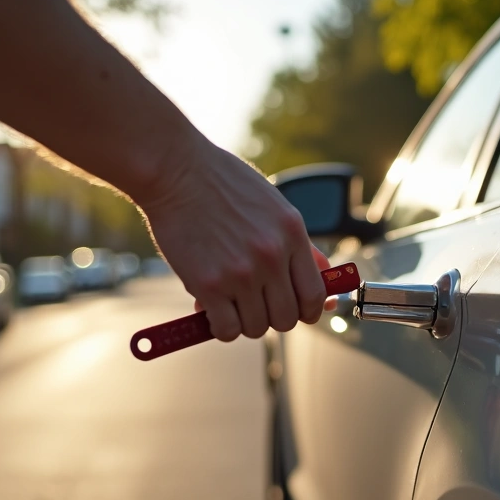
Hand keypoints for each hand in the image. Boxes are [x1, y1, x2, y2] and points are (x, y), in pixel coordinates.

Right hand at [137, 134, 326, 341]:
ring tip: (229, 301)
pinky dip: (220, 327)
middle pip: (287, 318)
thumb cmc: (221, 183)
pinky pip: (226, 329)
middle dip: (272, 317)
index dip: (308, 311)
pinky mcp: (208, 284)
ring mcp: (240, 272)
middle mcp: (271, 255)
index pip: (315, 294)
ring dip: (243, 321)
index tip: (296, 311)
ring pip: (256, 327)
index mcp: (291, 233)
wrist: (175, 169)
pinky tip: (212, 309)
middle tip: (255, 304)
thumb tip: (323, 275)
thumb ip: (298, 244)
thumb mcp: (273, 205)